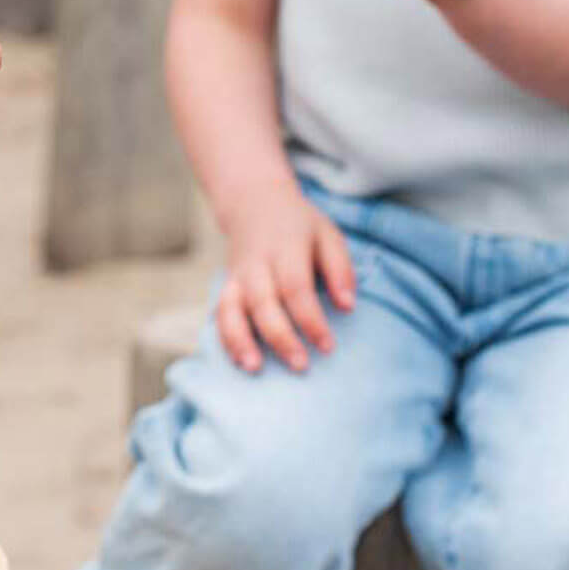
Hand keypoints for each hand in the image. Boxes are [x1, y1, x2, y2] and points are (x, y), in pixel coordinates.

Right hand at [215, 185, 354, 372]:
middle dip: (280, 336)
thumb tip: (348, 306)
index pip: (295, 287)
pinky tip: (240, 361)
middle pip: (263, 302)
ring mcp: (238, 274)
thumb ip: (340, 268)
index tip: (327, 347)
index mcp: (285, 247)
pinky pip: (220, 313)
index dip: (310, 319)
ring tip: (255, 368)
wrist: (253, 200)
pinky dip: (226, 338)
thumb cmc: (298, 224)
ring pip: (232, 308)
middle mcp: (257, 263)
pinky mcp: (227, 285)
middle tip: (300, 366)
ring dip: (241, 339)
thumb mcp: (327, 234)